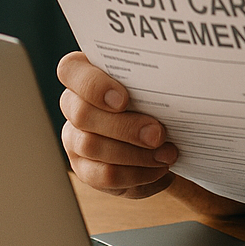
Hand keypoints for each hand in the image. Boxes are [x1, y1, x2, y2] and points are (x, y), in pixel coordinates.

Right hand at [58, 51, 178, 198]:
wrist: (165, 137)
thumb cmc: (157, 101)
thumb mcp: (157, 87)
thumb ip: (153, 82)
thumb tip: (174, 86)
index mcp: (86, 74)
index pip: (70, 70)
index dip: (93, 85)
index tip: (123, 100)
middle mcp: (74, 105)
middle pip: (82, 114)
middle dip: (124, 127)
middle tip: (158, 134)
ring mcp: (75, 138)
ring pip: (92, 146)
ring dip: (135, 153)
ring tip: (167, 154)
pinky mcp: (85, 167)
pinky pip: (103, 174)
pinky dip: (136, 173)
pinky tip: (158, 168)